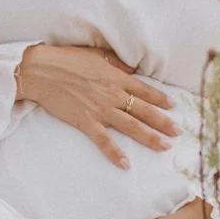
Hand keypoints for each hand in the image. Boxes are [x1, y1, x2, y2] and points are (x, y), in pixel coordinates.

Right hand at [15, 44, 178, 167]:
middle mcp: (113, 95)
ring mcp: (100, 110)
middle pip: (144, 111)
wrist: (41, 71)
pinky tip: (126, 164)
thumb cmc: (66, 59)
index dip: (161, 99)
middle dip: (163, 122)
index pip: (145, 90)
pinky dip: (115, 153)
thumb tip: (131, 68)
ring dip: (150, 138)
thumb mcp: (95, 54)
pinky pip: (104, 141)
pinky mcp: (85, 122)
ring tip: (165, 147)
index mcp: (116, 77)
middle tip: (178, 132)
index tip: (173, 107)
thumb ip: (116, 62)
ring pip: (131, 126)